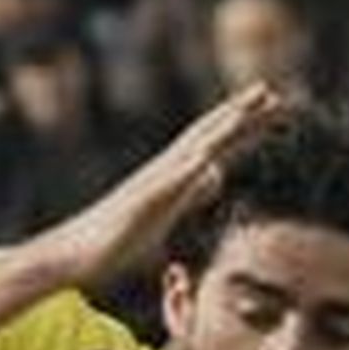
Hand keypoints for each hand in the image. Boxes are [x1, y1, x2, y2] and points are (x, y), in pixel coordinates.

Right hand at [53, 85, 285, 290]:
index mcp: (173, 181)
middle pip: (208, 138)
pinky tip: (209, 159)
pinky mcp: (140, 203)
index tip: (270, 112)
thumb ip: (191, 196)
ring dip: (219, 130)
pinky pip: (168, 185)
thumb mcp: (169, 217)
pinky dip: (188, 171)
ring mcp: (152, 185)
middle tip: (273, 93)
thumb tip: (215, 178)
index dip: (243, 129)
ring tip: (247, 110)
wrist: (76, 256)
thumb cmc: (116, 246)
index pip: (215, 148)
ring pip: (192, 150)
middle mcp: (164, 174)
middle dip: (240, 115)